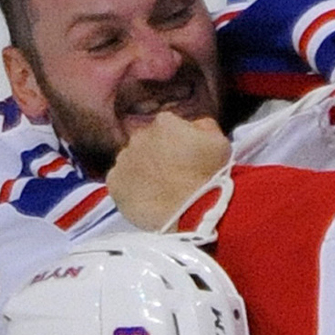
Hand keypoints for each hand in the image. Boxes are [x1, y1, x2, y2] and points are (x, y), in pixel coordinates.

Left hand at [107, 113, 231, 230]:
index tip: (184, 160)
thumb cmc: (212, 178)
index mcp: (165, 123)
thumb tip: (192, 126)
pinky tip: (147, 199)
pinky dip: (130, 189)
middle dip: (156, 156)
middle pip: (146, 143)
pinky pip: (119, 182)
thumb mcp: (220, 142)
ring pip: (131, 162)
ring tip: (160, 191)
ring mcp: (124, 160)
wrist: (195, 212)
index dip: (177, 145)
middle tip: (172, 177)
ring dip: (142, 172)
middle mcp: (139, 136)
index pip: (166, 128)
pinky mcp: (114, 183)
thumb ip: (203, 126)